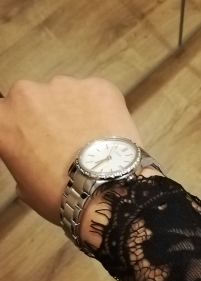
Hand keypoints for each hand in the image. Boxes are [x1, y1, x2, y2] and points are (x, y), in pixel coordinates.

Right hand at [0, 76, 142, 224]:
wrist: (106, 189)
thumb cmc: (62, 194)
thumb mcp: (25, 185)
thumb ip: (22, 158)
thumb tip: (34, 157)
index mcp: (2, 119)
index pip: (4, 114)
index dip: (20, 127)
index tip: (32, 139)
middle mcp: (27, 94)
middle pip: (34, 100)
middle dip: (47, 116)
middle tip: (65, 142)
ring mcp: (64, 85)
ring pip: (67, 94)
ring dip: (75, 111)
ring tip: (91, 140)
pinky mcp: (98, 86)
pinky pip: (97, 95)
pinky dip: (102, 109)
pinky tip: (109, 133)